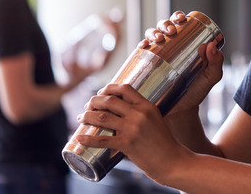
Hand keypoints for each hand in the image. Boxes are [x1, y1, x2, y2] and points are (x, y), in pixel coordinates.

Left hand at [76, 83, 190, 184]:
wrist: (172, 161)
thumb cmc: (164, 143)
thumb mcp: (156, 120)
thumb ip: (141, 114)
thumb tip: (122, 112)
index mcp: (147, 106)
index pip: (125, 89)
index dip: (109, 88)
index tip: (100, 93)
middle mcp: (139, 114)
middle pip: (109, 100)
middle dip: (93, 101)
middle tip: (87, 107)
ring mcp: (132, 129)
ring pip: (102, 117)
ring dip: (87, 116)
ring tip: (81, 118)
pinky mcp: (127, 144)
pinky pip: (103, 140)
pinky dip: (88, 139)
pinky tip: (78, 139)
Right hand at [137, 11, 223, 114]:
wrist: (182, 112)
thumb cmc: (197, 91)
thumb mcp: (210, 77)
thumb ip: (216, 63)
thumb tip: (212, 45)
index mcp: (183, 44)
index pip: (179, 24)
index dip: (177, 16)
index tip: (181, 19)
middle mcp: (168, 47)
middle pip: (163, 28)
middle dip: (164, 24)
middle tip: (171, 32)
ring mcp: (156, 57)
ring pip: (150, 37)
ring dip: (152, 33)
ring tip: (158, 39)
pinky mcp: (146, 68)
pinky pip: (139, 54)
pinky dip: (140, 46)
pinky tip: (143, 46)